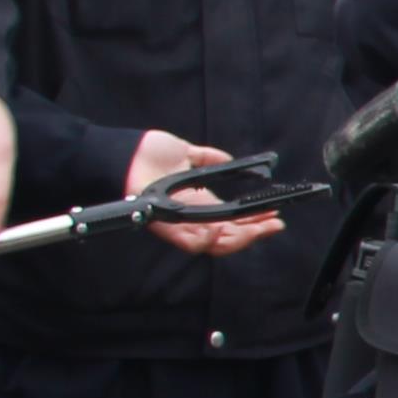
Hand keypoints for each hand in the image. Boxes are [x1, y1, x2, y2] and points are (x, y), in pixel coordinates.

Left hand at [127, 127, 284, 258]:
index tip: (273, 213)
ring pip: (214, 244)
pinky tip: (222, 230)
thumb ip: (209, 158)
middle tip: (274, 224)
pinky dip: (207, 240)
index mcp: (199, 203)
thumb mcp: (188, 153)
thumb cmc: (148, 153)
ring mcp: (179, 223)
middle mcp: (191, 217)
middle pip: (228, 236)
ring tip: (259, 229)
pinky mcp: (164, 225)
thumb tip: (230, 159)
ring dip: (240, 239)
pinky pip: (189, 242)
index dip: (253, 221)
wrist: (123, 152)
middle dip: (255, 233)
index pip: (231, 220)